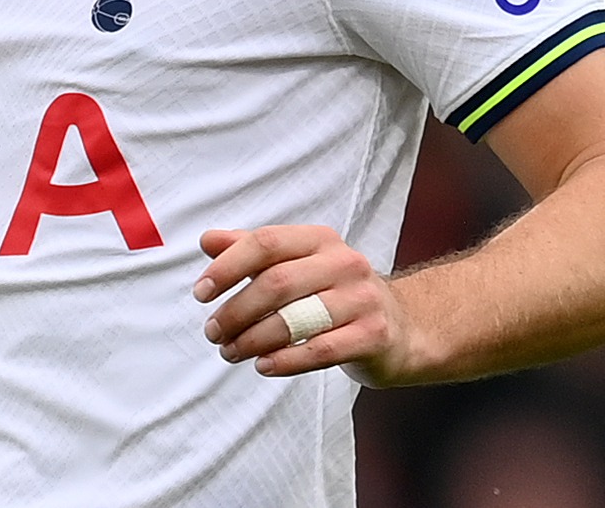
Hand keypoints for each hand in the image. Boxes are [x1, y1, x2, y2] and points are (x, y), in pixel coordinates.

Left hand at [193, 225, 418, 382]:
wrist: (403, 328)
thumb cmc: (336, 294)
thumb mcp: (298, 264)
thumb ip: (252, 251)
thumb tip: (207, 241)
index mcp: (320, 239)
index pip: (266, 243)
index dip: (228, 267)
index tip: (201, 293)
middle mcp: (344, 262)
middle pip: (277, 283)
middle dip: (236, 310)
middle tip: (213, 332)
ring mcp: (362, 299)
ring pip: (296, 319)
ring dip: (253, 339)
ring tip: (231, 352)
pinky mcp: (374, 335)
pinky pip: (321, 350)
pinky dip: (286, 360)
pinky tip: (263, 366)